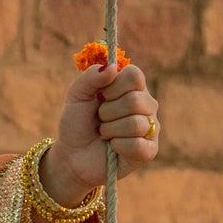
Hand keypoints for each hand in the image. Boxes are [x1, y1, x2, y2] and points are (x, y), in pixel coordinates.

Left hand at [41, 58, 160, 204]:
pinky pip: (138, 145)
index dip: (114, 86)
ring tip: (104, 133)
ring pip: (135, 123)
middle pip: (135, 100)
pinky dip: (118, 146)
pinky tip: (113, 147)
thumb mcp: (77, 95)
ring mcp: (150, 128)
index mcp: (132, 87)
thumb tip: (112, 67)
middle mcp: (146, 105)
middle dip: (108, 112)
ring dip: (111, 130)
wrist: (72, 156)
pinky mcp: (149, 150)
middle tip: (100, 119)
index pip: (135, 75)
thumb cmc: (77, 123)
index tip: (100, 96)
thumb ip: (91, 76)